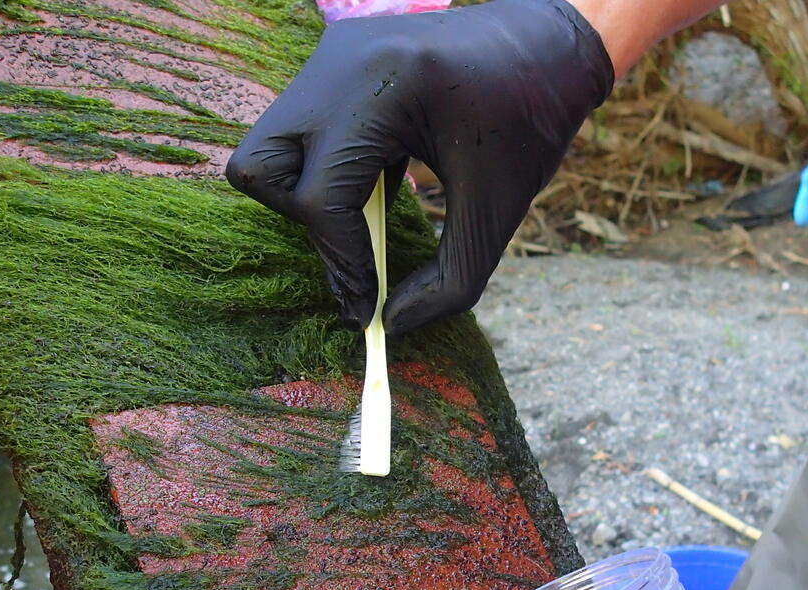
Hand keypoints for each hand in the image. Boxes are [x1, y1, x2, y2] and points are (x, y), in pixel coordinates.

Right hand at [226, 0, 612, 333]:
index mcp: (387, 87)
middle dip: (304, 224)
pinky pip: (297, 130)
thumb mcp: (497, 212)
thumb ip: (450, 283)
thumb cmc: (532, 125)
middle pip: (260, 167)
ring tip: (372, 216)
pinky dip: (324, 171)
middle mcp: (341, 63)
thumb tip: (391, 325)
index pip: (321, 194)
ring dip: (310, 198)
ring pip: (267, 148)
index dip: (341, 262)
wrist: (547, 46)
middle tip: (357, 251)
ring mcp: (329, 56)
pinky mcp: (332, 61)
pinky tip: (376, 186)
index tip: (366, 307)